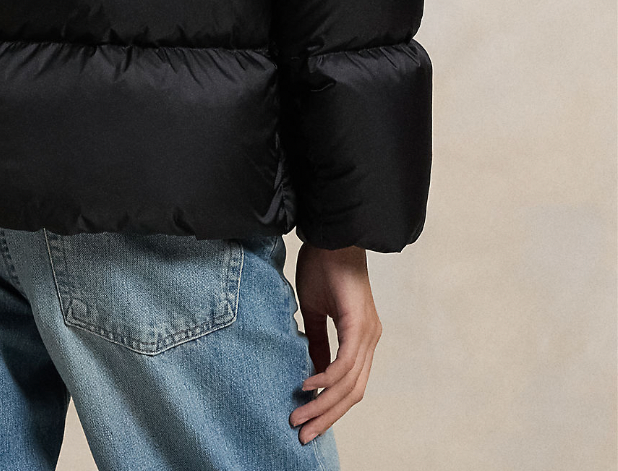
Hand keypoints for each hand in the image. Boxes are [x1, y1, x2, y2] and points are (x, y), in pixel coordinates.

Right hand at [290, 242, 381, 444]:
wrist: (331, 235)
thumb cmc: (323, 265)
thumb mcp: (316, 311)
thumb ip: (318, 341)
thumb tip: (315, 372)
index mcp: (362, 338)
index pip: (350, 385)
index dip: (330, 406)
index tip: (308, 421)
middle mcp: (371, 340)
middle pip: (353, 393)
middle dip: (327, 416)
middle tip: (303, 434)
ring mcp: (368, 334)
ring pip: (350, 384)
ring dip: (323, 404)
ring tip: (300, 417)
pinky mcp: (360, 325)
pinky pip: (345, 363)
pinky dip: (326, 379)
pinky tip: (307, 386)